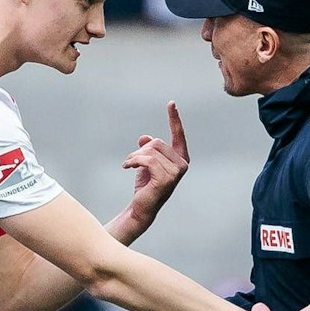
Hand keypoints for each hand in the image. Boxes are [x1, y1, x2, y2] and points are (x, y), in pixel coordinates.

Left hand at [118, 102, 189, 233]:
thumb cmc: (145, 185)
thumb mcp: (146, 163)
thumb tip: (144, 138)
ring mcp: (176, 173)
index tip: (171, 103)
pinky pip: (147, 160)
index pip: (178, 135)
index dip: (174, 119)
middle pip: (157, 142)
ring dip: (135, 157)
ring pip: (150, 151)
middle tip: (131, 161)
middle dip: (141, 150)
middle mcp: (182, 165)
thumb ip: (148, 149)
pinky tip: (127, 167)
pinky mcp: (166, 179)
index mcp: (181, 159)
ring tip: (129, 165)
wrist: (141, 207)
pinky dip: (134, 161)